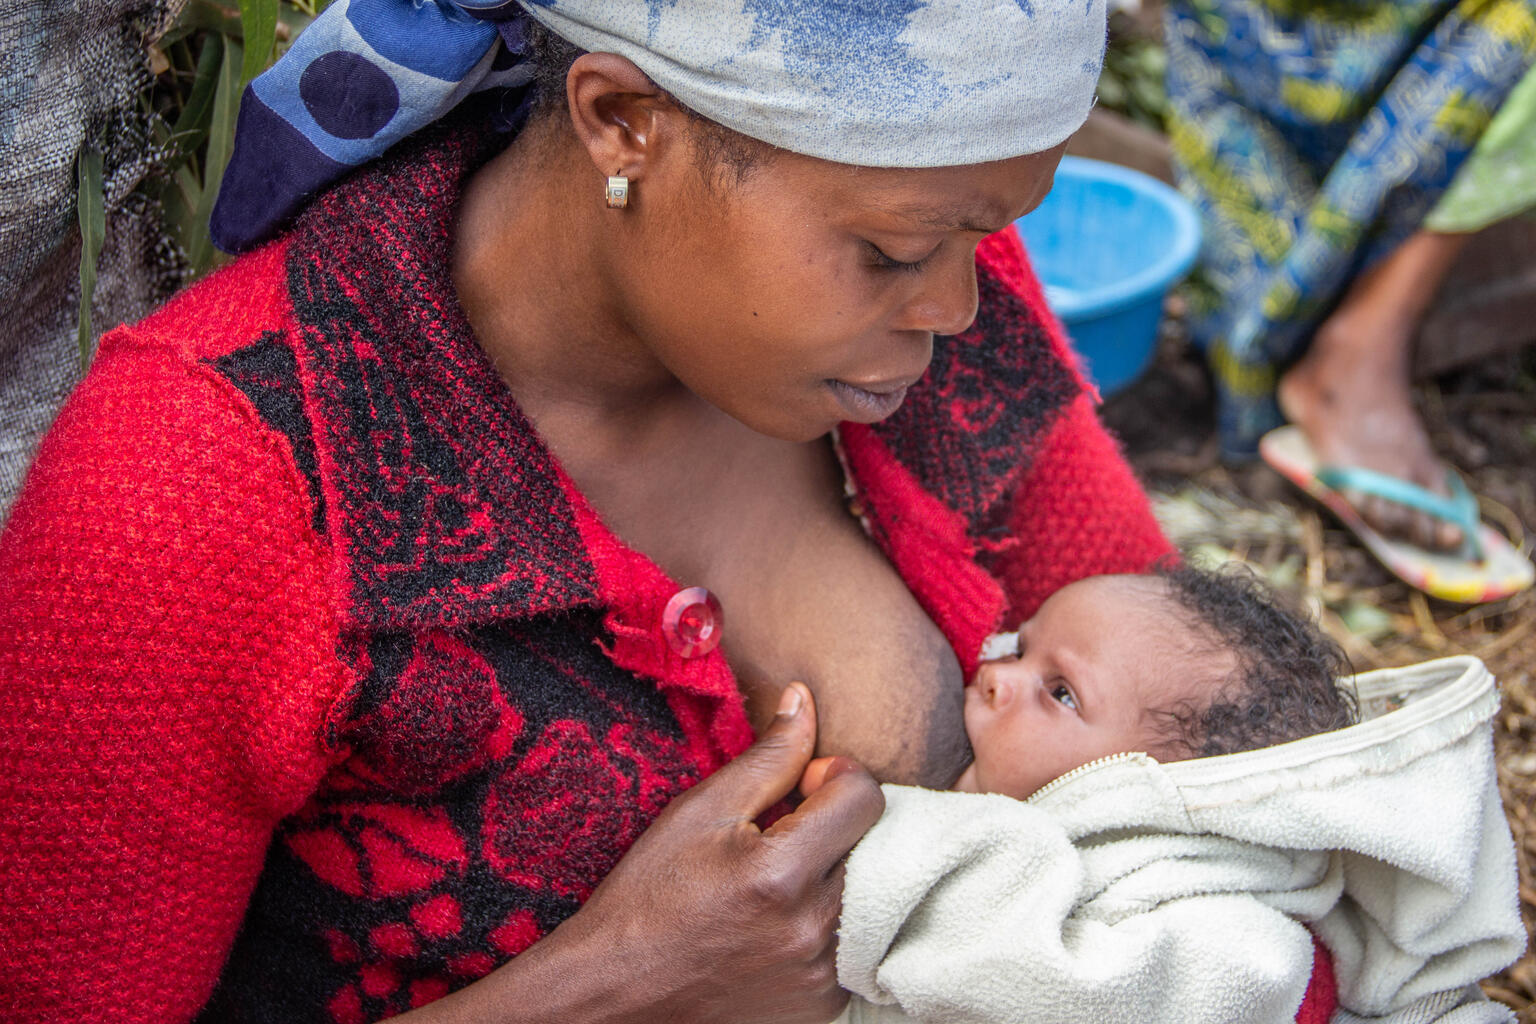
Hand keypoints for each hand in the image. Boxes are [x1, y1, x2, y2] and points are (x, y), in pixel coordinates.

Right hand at [450, 682, 884, 1023]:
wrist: (618, 993)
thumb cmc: (649, 896)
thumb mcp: (700, 812)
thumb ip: (767, 757)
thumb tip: (803, 699)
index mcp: (781, 874)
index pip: (864, 796)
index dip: (834, 776)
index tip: (803, 785)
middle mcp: (813, 929)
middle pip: (875, 843)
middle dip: (841, 823)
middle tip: (791, 829)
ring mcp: (823, 974)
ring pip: (871, 892)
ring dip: (839, 871)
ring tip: (784, 875)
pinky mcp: (824, 1004)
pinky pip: (857, 941)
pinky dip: (832, 920)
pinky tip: (784, 919)